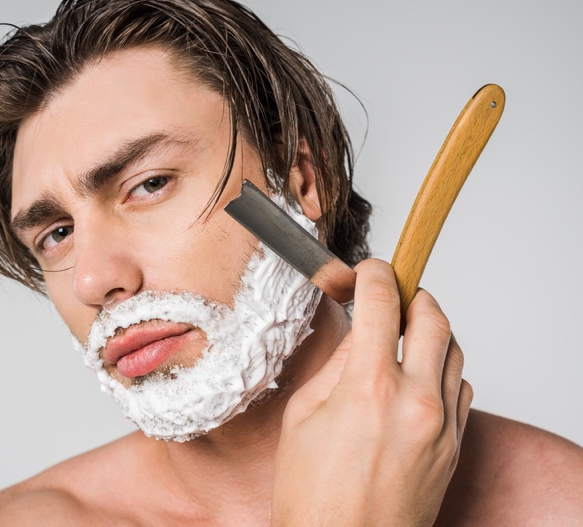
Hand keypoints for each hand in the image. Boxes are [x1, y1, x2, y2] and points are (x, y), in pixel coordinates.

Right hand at [272, 259, 472, 525]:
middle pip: (434, 317)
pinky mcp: (455, 447)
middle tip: (390, 298)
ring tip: (402, 339)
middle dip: (412, 296)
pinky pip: (462, 388)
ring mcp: (442, 425)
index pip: (383, 301)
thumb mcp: (303, 415)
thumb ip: (337, 365)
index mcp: (368, 387)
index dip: (374, 274)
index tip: (367, 272)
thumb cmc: (312, 494)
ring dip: (430, 332)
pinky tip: (417, 378)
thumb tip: (360, 333)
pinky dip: (442, 369)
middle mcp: (415, 401)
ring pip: (455, 351)